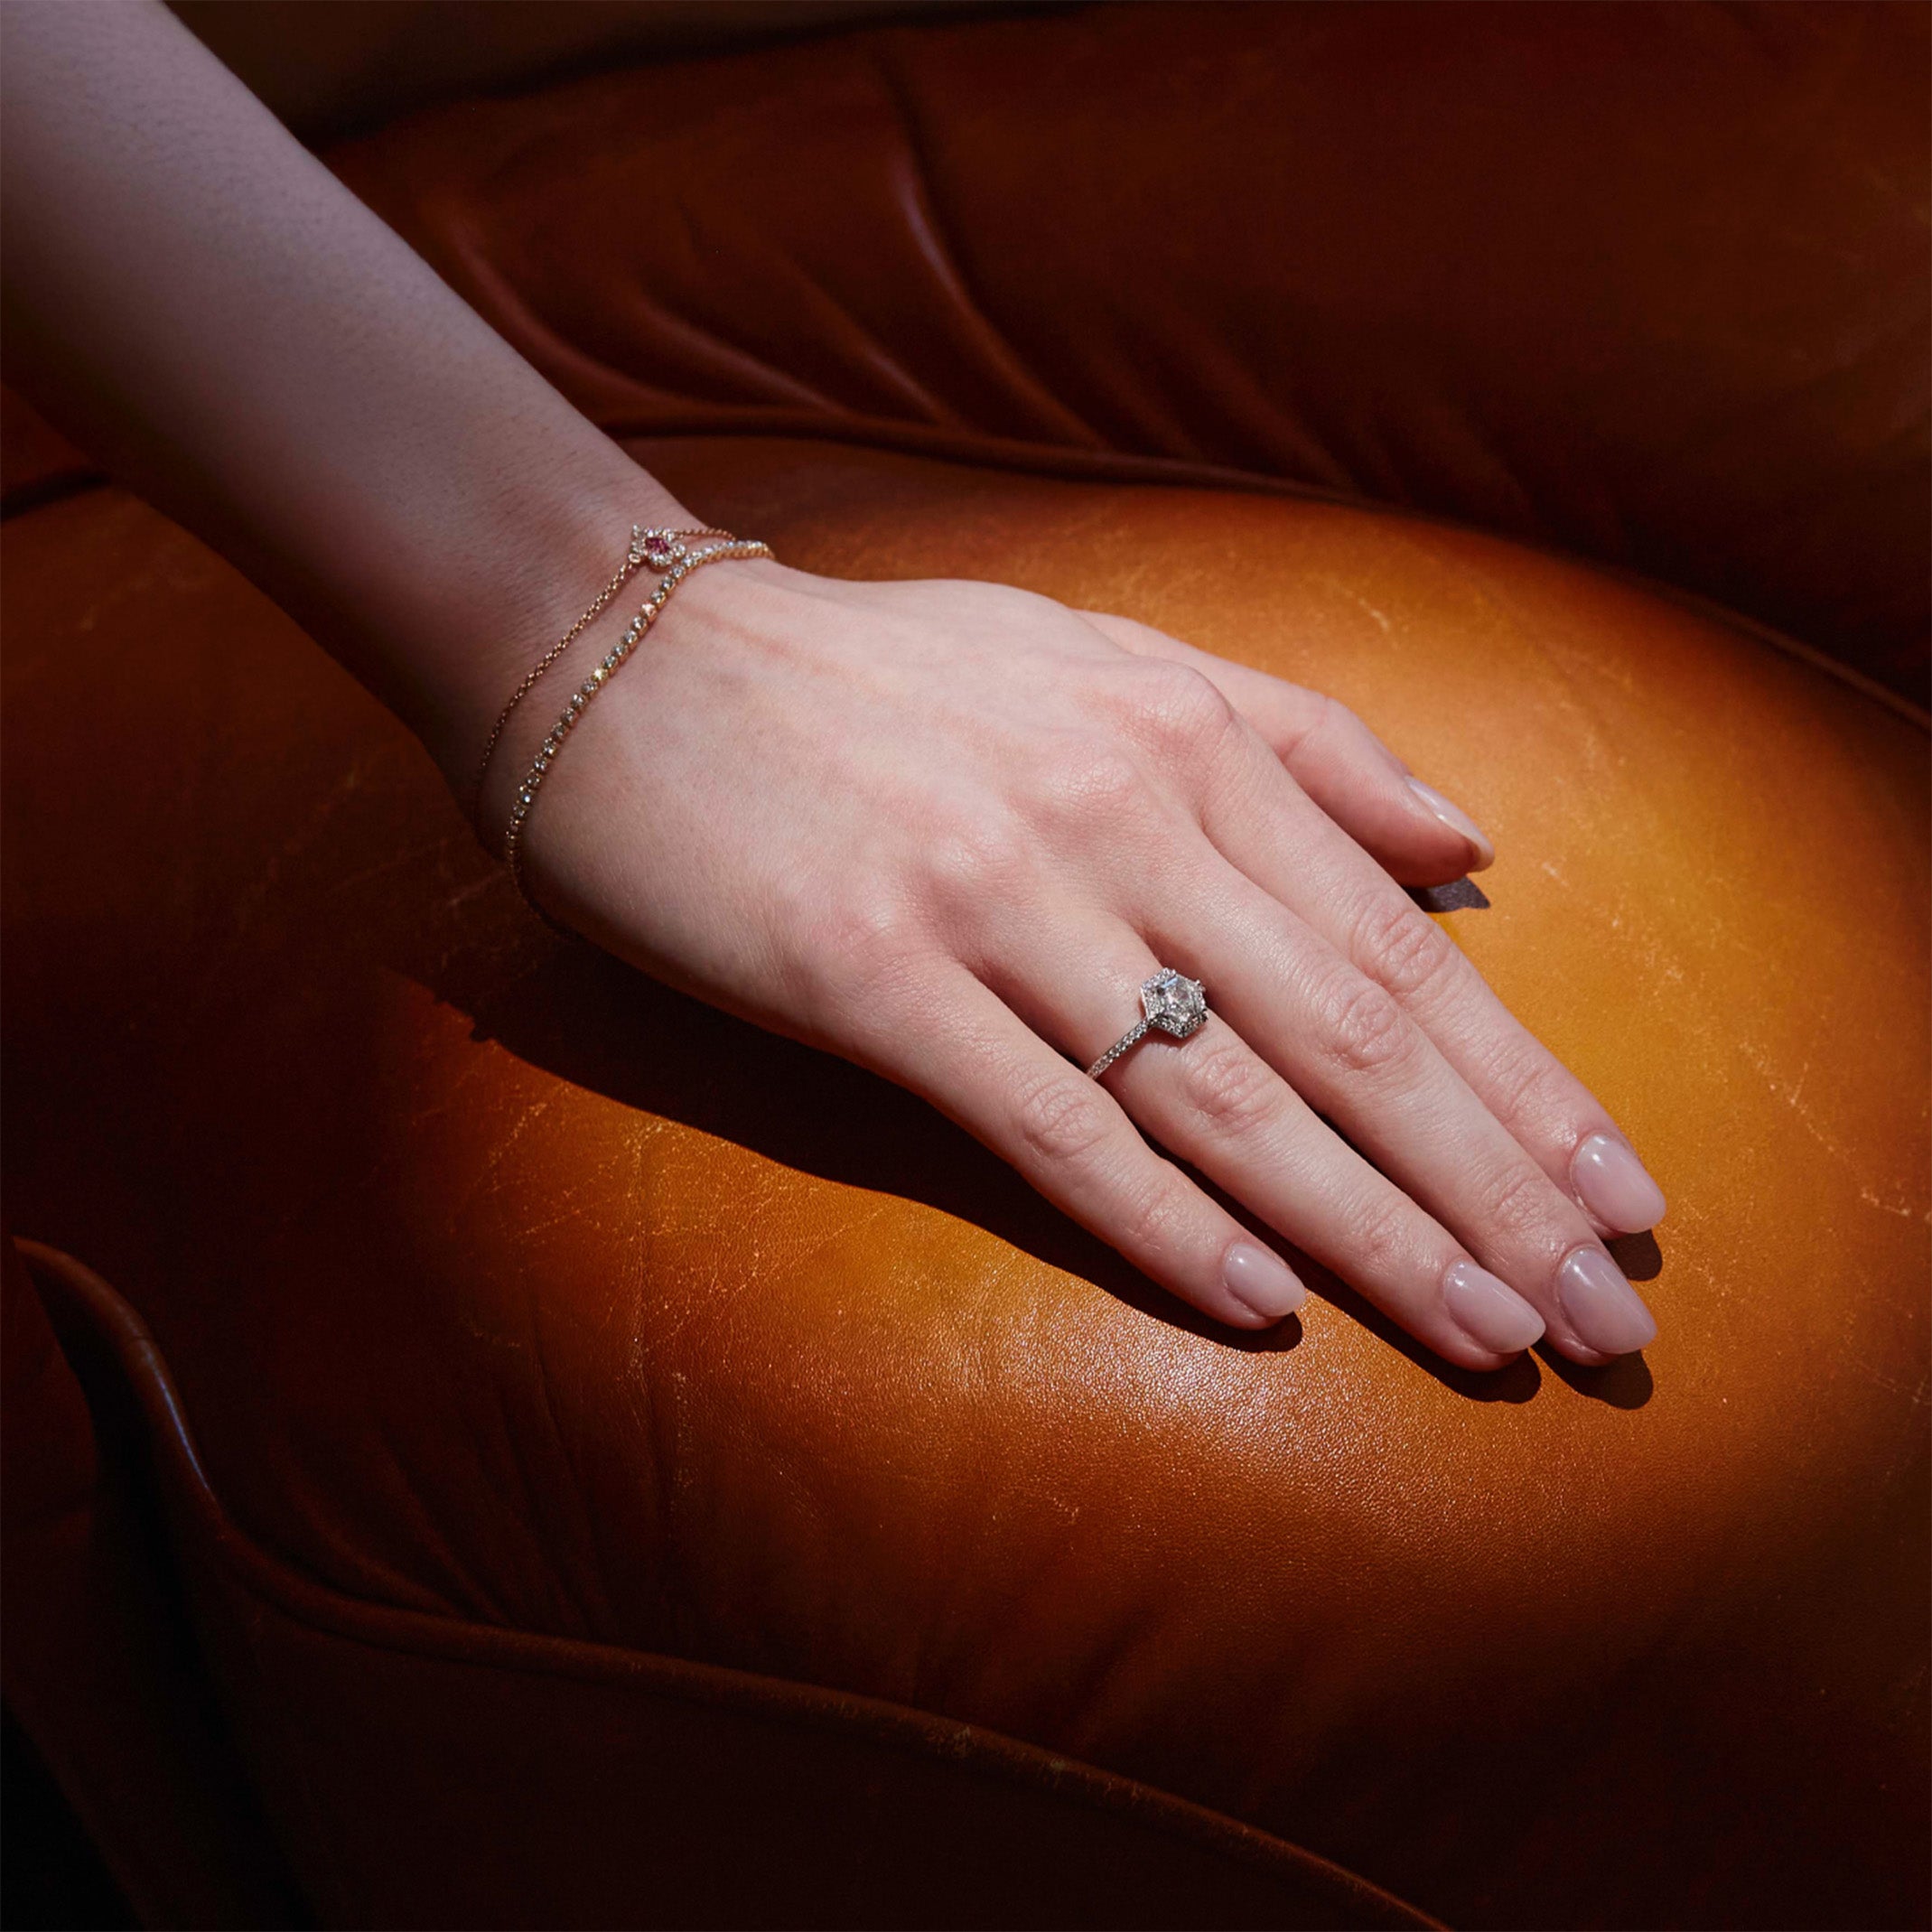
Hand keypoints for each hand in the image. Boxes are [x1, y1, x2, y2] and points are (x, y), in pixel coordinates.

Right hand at [504, 560, 1663, 1370]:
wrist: (629, 655)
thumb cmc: (883, 674)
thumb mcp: (1107, 657)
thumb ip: (1300, 741)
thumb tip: (1464, 850)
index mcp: (1185, 741)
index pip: (1397, 947)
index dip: (1522, 1083)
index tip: (1623, 1196)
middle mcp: (1114, 817)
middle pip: (1347, 1035)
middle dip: (1492, 1188)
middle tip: (1604, 1318)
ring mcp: (991, 899)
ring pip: (1224, 1097)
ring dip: (1369, 1232)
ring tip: (1485, 1333)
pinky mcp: (871, 978)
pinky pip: (1048, 1127)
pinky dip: (1161, 1224)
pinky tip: (1260, 1304)